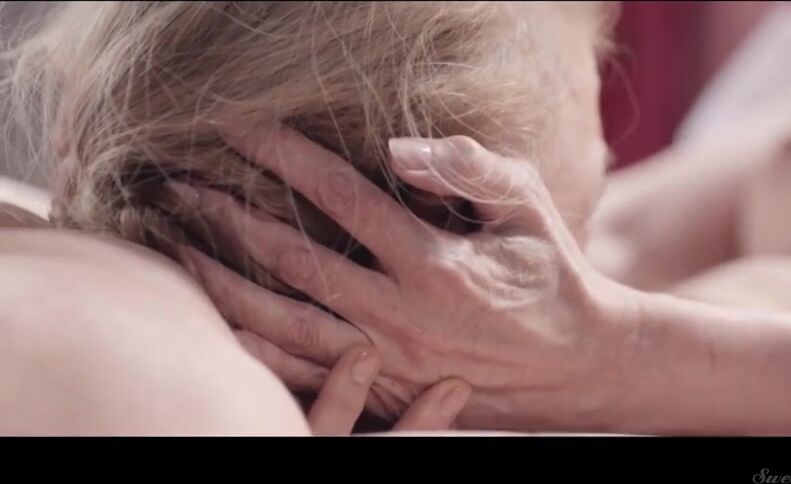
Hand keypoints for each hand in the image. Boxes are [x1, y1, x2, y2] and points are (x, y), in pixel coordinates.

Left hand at [169, 124, 633, 429]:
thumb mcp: (529, 208)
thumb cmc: (552, 276)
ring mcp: (386, 361)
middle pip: (290, 261)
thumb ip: (468, 169)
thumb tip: (396, 150)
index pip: (339, 198)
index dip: (284, 156)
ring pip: (283, 322)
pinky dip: (255, 346)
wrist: (576, 366)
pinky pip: (303, 374)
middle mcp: (398, 316)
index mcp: (433, 264)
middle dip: (226, 217)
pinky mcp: (385, 392)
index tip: (238, 126)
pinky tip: (222, 323)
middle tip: (177, 186)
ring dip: (224, 282)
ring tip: (178, 246)